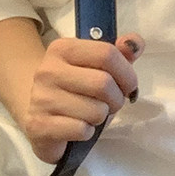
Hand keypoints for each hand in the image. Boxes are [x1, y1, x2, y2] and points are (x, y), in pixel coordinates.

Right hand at [22, 33, 142, 164]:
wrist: (39, 115)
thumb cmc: (74, 89)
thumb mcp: (96, 66)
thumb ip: (119, 53)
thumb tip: (135, 43)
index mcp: (63, 48)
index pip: (107, 54)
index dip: (127, 73)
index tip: (128, 85)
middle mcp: (48, 70)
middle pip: (104, 84)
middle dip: (117, 99)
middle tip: (111, 103)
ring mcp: (41, 98)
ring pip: (95, 111)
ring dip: (102, 117)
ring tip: (91, 114)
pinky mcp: (39, 126)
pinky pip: (82, 130)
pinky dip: (87, 132)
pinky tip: (78, 127)